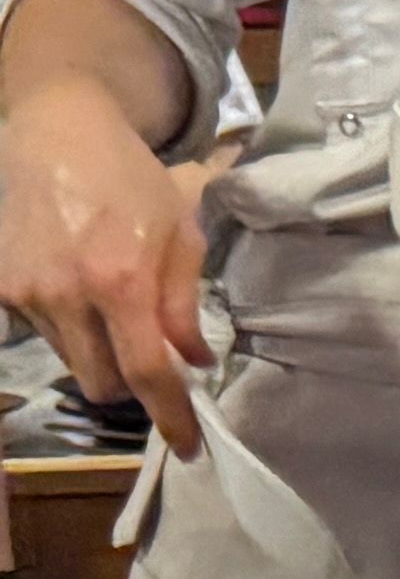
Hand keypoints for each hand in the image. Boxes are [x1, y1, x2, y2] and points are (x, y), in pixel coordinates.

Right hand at [0, 81, 212, 450]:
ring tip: (111, 302)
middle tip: (152, 357)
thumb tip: (195, 359)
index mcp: (120, 281)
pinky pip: (40, 331)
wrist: (55, 132)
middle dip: (131, 382)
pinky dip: (66, 324)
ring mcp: (24, 293)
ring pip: (70, 359)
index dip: (169, 415)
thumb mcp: (181, 231)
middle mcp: (66, 295)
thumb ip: (184, 303)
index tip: (187, 445)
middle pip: (101, 382)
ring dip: (97, 349)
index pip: (147, 371)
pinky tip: (76, 282)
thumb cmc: (131, 177)